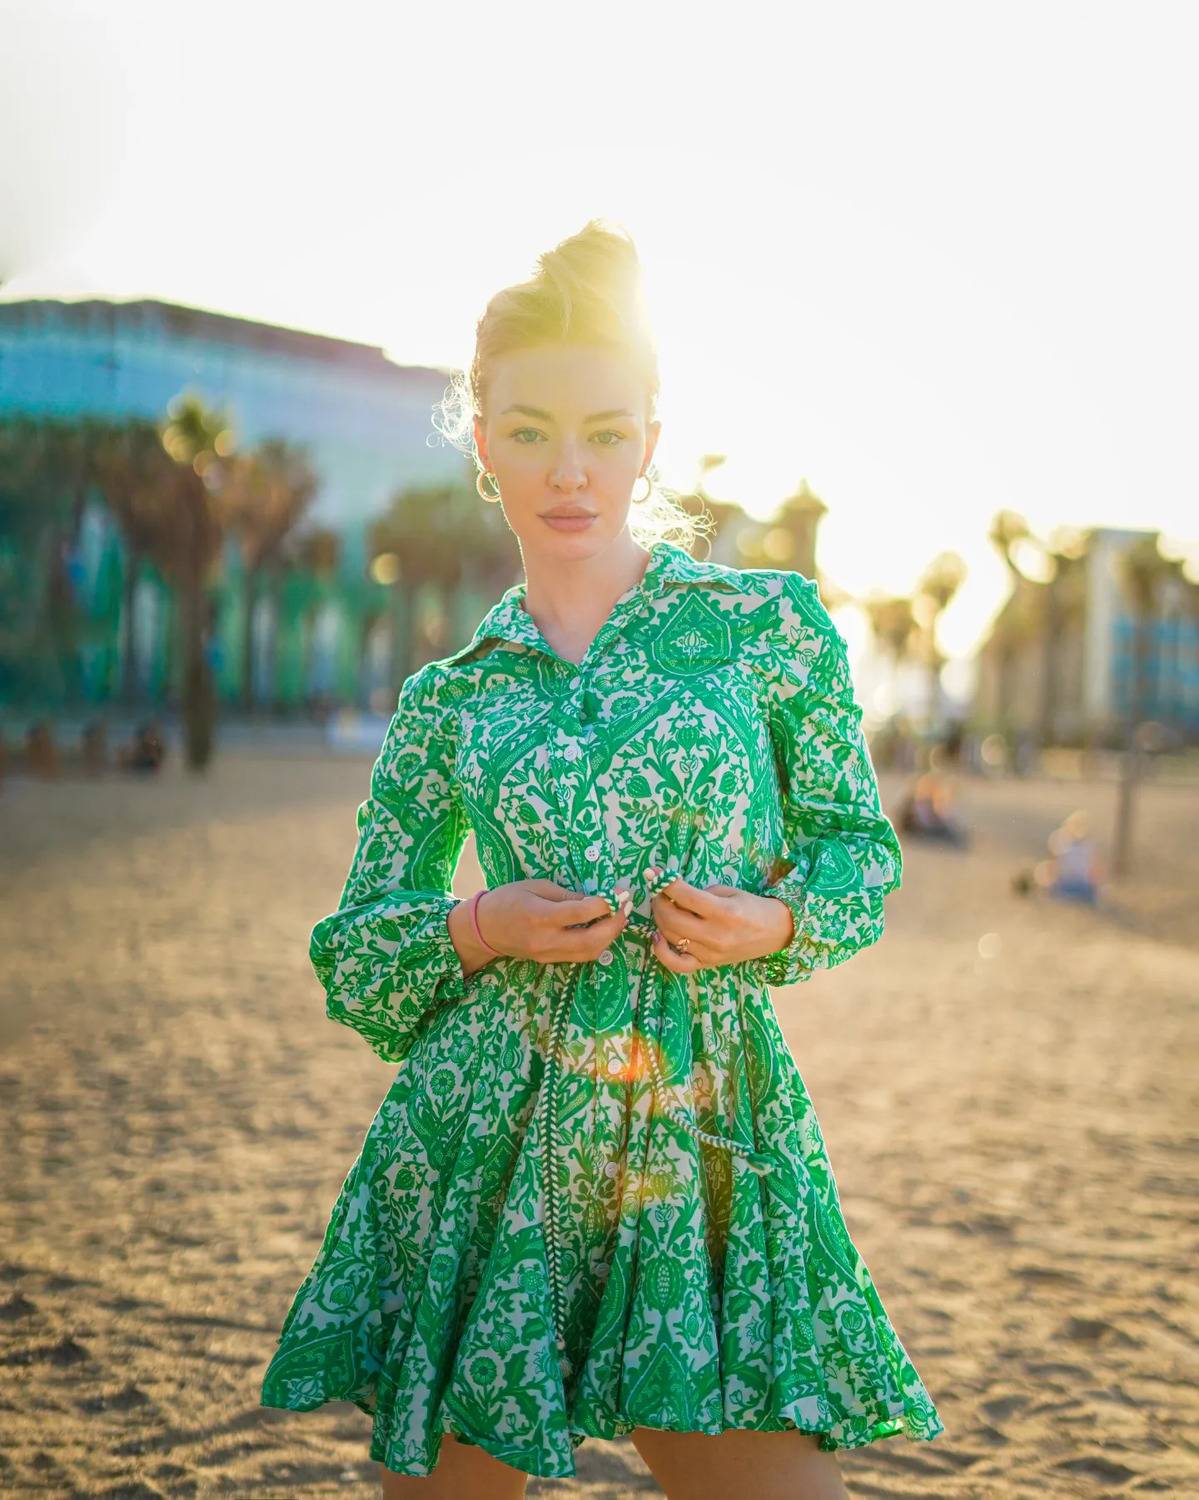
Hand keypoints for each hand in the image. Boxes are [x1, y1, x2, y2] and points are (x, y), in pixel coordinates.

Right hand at [451, 878, 631, 975]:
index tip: (618, 893)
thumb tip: (594, 900)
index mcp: (540, 915)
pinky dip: (597, 945)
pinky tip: (603, 931)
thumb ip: (566, 895)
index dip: (604, 904)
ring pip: (589, 953)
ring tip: (618, 919)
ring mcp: (548, 953)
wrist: (483, 929)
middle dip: (614, 925)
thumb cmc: (508, 899)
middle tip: (625, 908)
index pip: (580, 913)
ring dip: (609, 937)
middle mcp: (546, 939)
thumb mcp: (535, 886)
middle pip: (591, 940)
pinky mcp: (549, 960)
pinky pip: (580, 957)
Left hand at [647, 869, 794, 974]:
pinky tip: (658, 936)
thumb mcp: (730, 891)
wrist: (775, 932)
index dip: (664, 883)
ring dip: (659, 919)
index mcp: (724, 912)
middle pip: (672, 919)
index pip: (685, 896)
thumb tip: (672, 893)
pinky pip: (678, 964)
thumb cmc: (752, 907)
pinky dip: (662, 952)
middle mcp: (716, 935)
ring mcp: (710, 953)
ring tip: (661, 906)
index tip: (653, 872)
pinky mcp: (708, 964)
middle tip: (656, 891)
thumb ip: (701, 893)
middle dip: (658, 901)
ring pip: (671, 937)